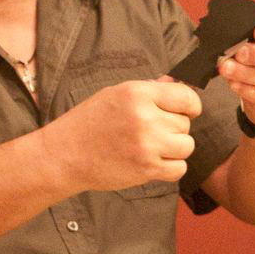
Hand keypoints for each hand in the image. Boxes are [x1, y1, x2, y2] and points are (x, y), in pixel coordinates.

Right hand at [51, 79, 203, 191]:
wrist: (65, 154)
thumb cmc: (90, 122)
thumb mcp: (116, 95)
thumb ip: (150, 91)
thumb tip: (180, 85)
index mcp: (137, 93)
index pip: (187, 97)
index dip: (190, 106)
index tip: (185, 112)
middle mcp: (145, 117)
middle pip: (185, 124)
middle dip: (173, 128)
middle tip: (150, 132)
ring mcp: (147, 144)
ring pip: (186, 146)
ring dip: (174, 149)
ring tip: (152, 147)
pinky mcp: (146, 168)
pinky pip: (179, 168)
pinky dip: (170, 168)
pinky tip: (152, 162)